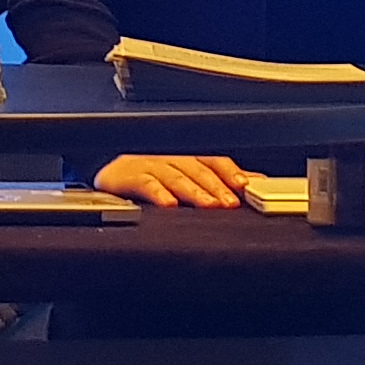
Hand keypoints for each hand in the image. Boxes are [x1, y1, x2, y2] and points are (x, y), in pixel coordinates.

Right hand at [94, 153, 248, 207]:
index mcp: (185, 159)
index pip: (213, 161)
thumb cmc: (149, 179)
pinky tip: (168, 204)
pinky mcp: (125, 177)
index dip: (230, 172)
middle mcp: (170, 159)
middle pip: (198, 169)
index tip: (245, 186)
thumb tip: (258, 181)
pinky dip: (158, 193)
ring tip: (208, 204)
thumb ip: (220, 181)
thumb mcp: (185, 179)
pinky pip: (144, 183)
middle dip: (216, 186)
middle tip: (230, 203)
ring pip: (175, 176)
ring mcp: (148, 166)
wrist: (106, 179)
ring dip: (193, 191)